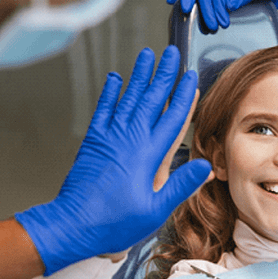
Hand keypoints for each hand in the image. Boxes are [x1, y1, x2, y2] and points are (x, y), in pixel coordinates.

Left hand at [15, 46, 211, 274]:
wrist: (72, 224)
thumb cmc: (114, 222)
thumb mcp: (156, 211)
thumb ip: (181, 186)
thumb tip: (205, 168)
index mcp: (148, 155)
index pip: (173, 118)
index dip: (184, 96)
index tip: (191, 78)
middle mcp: (130, 140)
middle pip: (151, 99)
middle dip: (163, 74)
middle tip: (170, 53)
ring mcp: (109, 138)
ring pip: (128, 98)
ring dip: (139, 76)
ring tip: (146, 56)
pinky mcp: (94, 142)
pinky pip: (103, 110)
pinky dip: (109, 93)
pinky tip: (114, 79)